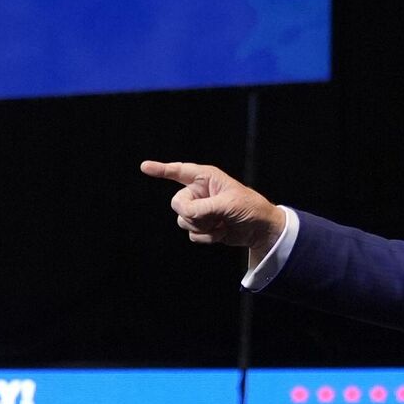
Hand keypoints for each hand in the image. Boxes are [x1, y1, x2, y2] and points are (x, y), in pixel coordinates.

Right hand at [140, 160, 285, 259]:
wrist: (260, 229)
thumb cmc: (249, 208)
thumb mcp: (227, 205)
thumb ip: (202, 208)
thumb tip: (183, 215)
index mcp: (205, 177)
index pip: (178, 171)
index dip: (160, 169)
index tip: (144, 167)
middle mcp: (199, 192)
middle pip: (177, 203)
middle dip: (193, 214)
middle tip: (213, 216)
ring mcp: (199, 210)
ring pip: (182, 221)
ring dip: (202, 227)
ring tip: (221, 223)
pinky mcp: (202, 226)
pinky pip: (191, 234)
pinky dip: (206, 237)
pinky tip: (221, 232)